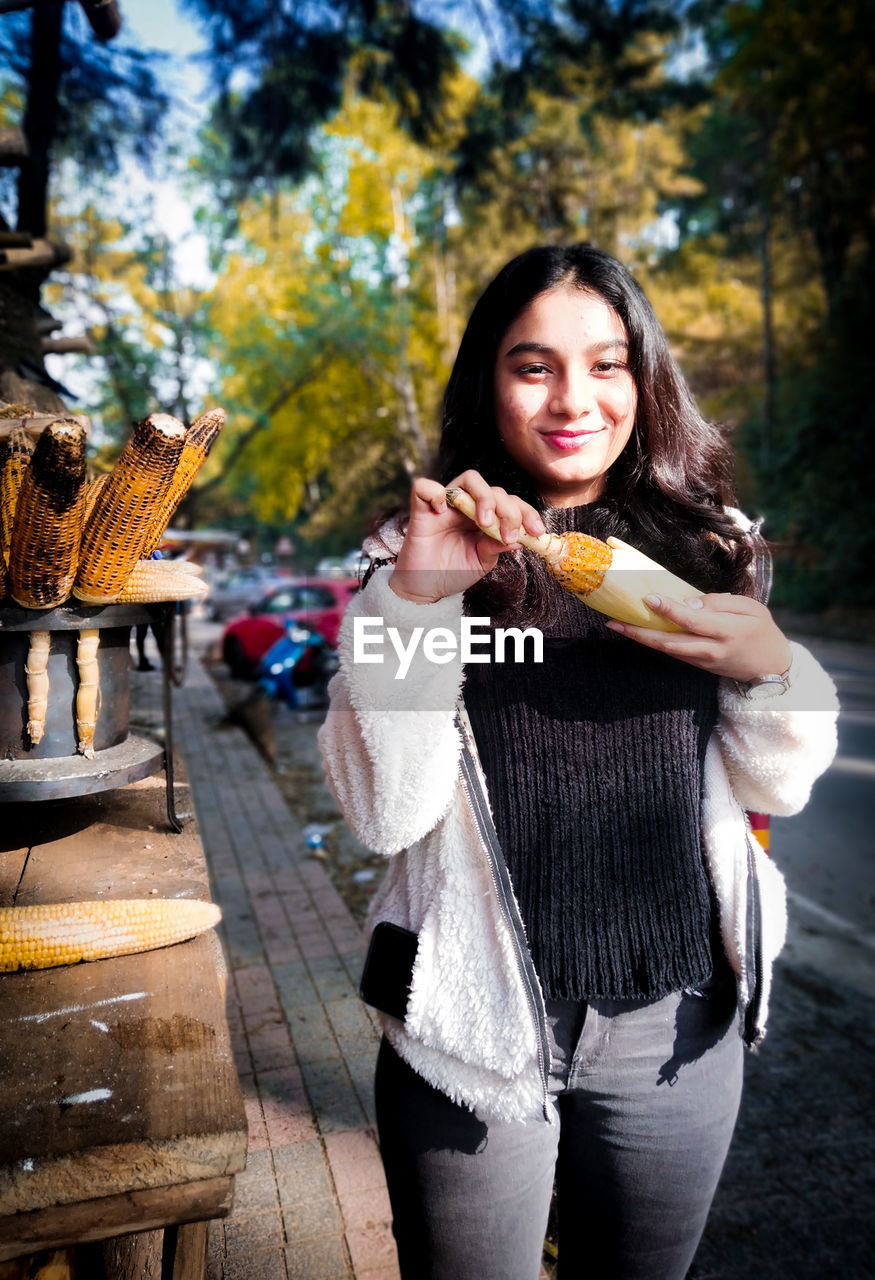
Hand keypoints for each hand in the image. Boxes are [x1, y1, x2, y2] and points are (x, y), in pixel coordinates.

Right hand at [389, 471, 545, 604]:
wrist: (425, 588)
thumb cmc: (453, 571)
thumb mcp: (483, 561)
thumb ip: (498, 546)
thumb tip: (521, 538)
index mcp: (485, 516)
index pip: (510, 502)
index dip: (526, 513)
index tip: (537, 532)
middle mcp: (468, 506)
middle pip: (494, 489)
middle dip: (508, 510)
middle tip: (508, 535)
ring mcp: (446, 505)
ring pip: (469, 478)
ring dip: (484, 497)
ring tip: (484, 523)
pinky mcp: (421, 510)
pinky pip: (424, 487)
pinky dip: (435, 493)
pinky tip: (443, 512)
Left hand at [606, 592, 792, 682]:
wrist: (772, 668)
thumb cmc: (762, 631)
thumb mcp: (751, 608)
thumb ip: (720, 602)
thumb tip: (689, 602)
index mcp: (727, 631)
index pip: (692, 620)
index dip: (669, 610)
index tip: (649, 597)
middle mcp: (710, 649)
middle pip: (669, 643)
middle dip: (639, 633)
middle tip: (613, 621)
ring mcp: (702, 661)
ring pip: (666, 650)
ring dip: (640, 639)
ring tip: (616, 625)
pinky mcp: (697, 665)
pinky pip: (672, 652)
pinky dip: (653, 642)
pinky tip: (638, 631)